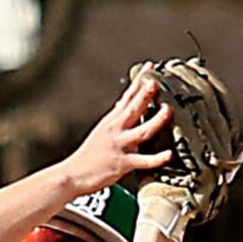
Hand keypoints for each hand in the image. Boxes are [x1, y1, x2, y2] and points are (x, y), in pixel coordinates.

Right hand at [60, 68, 173, 195]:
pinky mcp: (122, 163)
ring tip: (169, 111)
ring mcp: (119, 146)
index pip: (127, 96)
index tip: (150, 66)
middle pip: (134, 108)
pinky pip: (143, 160)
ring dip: (156, 120)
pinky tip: (169, 154)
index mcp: (112, 121)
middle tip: (156, 80)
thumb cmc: (88, 156)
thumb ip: (114, 118)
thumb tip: (121, 104)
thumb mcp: (101, 131)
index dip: (139, 81)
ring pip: (142, 131)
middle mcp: (116, 130)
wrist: (73, 175)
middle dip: (145, 94)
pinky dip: (157, 158)